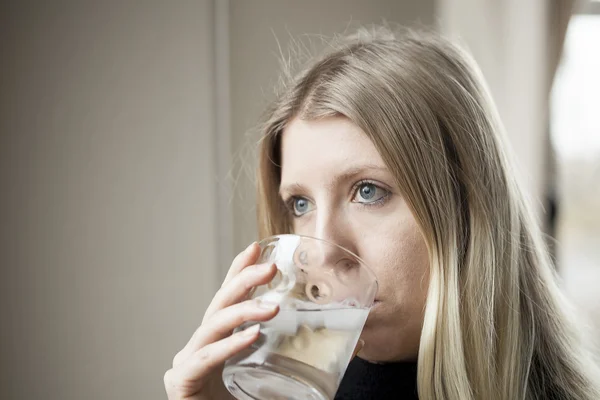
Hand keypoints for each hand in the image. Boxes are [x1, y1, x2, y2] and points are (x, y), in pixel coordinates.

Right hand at [164, 243, 278, 398]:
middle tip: (270, 266)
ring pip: (212, 326)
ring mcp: (187, 363)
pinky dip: (229, 345)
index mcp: (217, 342)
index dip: (239, 271)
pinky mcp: (181, 382)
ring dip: (243, 311)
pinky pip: (206, 358)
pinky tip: (252, 335)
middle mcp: (199, 347)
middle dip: (243, 280)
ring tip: (272, 306)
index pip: (227, 299)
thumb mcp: (272, 379)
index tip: (257, 246)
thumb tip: (347, 346)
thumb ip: (293, 361)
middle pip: (220, 304)